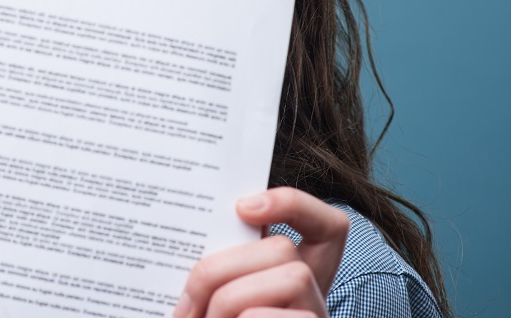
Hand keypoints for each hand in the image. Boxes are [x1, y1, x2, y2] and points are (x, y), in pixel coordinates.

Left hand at [174, 187, 349, 317]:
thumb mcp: (216, 310)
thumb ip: (220, 282)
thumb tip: (184, 246)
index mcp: (289, 285)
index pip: (326, 227)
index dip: (293, 205)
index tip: (243, 208)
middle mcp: (315, 303)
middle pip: (283, 248)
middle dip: (223, 269)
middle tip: (188, 309)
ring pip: (290, 275)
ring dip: (232, 299)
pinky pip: (272, 316)